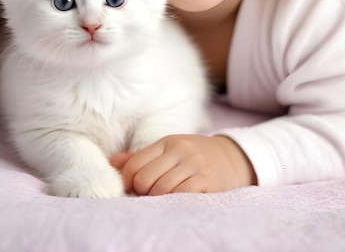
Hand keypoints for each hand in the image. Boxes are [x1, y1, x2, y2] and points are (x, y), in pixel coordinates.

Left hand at [110, 134, 256, 195]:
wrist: (231, 158)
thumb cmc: (193, 156)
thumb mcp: (169, 149)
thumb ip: (141, 156)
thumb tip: (113, 162)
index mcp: (166, 141)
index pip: (135, 164)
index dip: (128, 182)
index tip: (134, 189)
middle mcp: (180, 150)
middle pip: (145, 179)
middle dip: (142, 193)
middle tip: (149, 196)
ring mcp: (194, 164)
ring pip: (161, 190)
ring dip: (157, 200)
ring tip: (162, 200)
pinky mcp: (206, 180)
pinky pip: (181, 195)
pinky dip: (173, 202)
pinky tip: (176, 201)